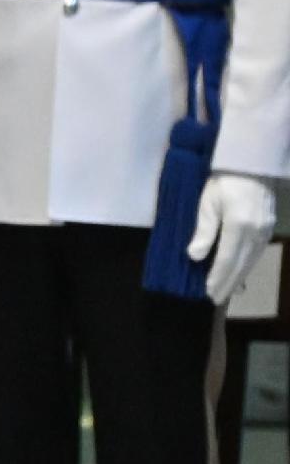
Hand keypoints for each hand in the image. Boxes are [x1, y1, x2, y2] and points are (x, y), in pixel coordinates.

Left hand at [192, 172, 276, 307]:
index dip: (217, 279)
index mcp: (239, 226)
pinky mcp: (268, 227)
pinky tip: (241, 273)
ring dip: (238, 277)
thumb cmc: (223, 181)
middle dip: (228, 284)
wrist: (251, 163)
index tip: (207, 293)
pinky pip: (258, 252)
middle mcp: (256, 232)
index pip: (226, 261)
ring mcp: (265, 230)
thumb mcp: (207, 203)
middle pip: (241, 265)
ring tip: (226, 291)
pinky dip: (248, 265)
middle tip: (215, 300)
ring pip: (251, 261)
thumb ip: (203, 231)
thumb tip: (194, 257)